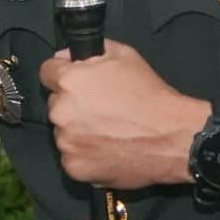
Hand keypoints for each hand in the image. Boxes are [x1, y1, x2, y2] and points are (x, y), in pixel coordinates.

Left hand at [37, 42, 199, 188]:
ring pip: (63, 132)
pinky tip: (107, 149)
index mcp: (69, 82)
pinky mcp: (75, 167)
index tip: (78, 83)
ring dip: (77, 131)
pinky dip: (85, 154)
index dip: (63, 74)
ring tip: (107, 131)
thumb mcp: (123, 55)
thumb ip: (88, 51)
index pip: (47, 72)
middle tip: (100, 109)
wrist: (172, 137)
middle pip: (55, 104)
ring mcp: (66, 143)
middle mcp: (61, 112)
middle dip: (72, 104)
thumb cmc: (150, 95)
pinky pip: (72, 157)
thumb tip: (65, 57)